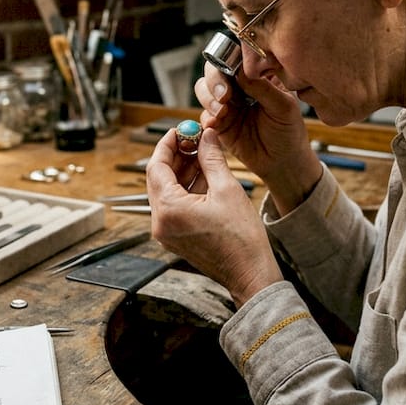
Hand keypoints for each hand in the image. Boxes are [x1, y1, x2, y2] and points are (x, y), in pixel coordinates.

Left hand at [146, 127, 282, 305]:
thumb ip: (211, 158)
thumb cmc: (241, 238)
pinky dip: (186, 190)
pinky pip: (174, 206)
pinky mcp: (176, 238)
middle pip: (159, 179)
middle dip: (175, 157)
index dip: (167, 145)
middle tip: (192, 140)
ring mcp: (166, 232)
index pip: (156, 166)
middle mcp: (160, 222)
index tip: (179, 130)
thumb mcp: (227, 189)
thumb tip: (206, 136)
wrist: (249, 273)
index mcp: (168, 209)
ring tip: (202, 155)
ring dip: (182, 172)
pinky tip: (204, 176)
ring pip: (167, 192)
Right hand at [196, 65, 323, 213]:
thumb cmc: (289, 131)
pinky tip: (216, 124)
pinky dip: (206, 118)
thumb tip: (240, 70)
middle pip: (214, 70)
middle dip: (215, 81)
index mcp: (257, 76)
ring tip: (222, 112)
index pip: (236, 58)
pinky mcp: (219, 124)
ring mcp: (227, 104)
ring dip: (208, 98)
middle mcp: (239, 86)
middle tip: (225, 96)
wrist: (283, 162)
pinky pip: (204, 115)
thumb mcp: (283, 106)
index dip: (228, 60)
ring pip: (204, 89)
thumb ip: (262, 87)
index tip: (232, 73)